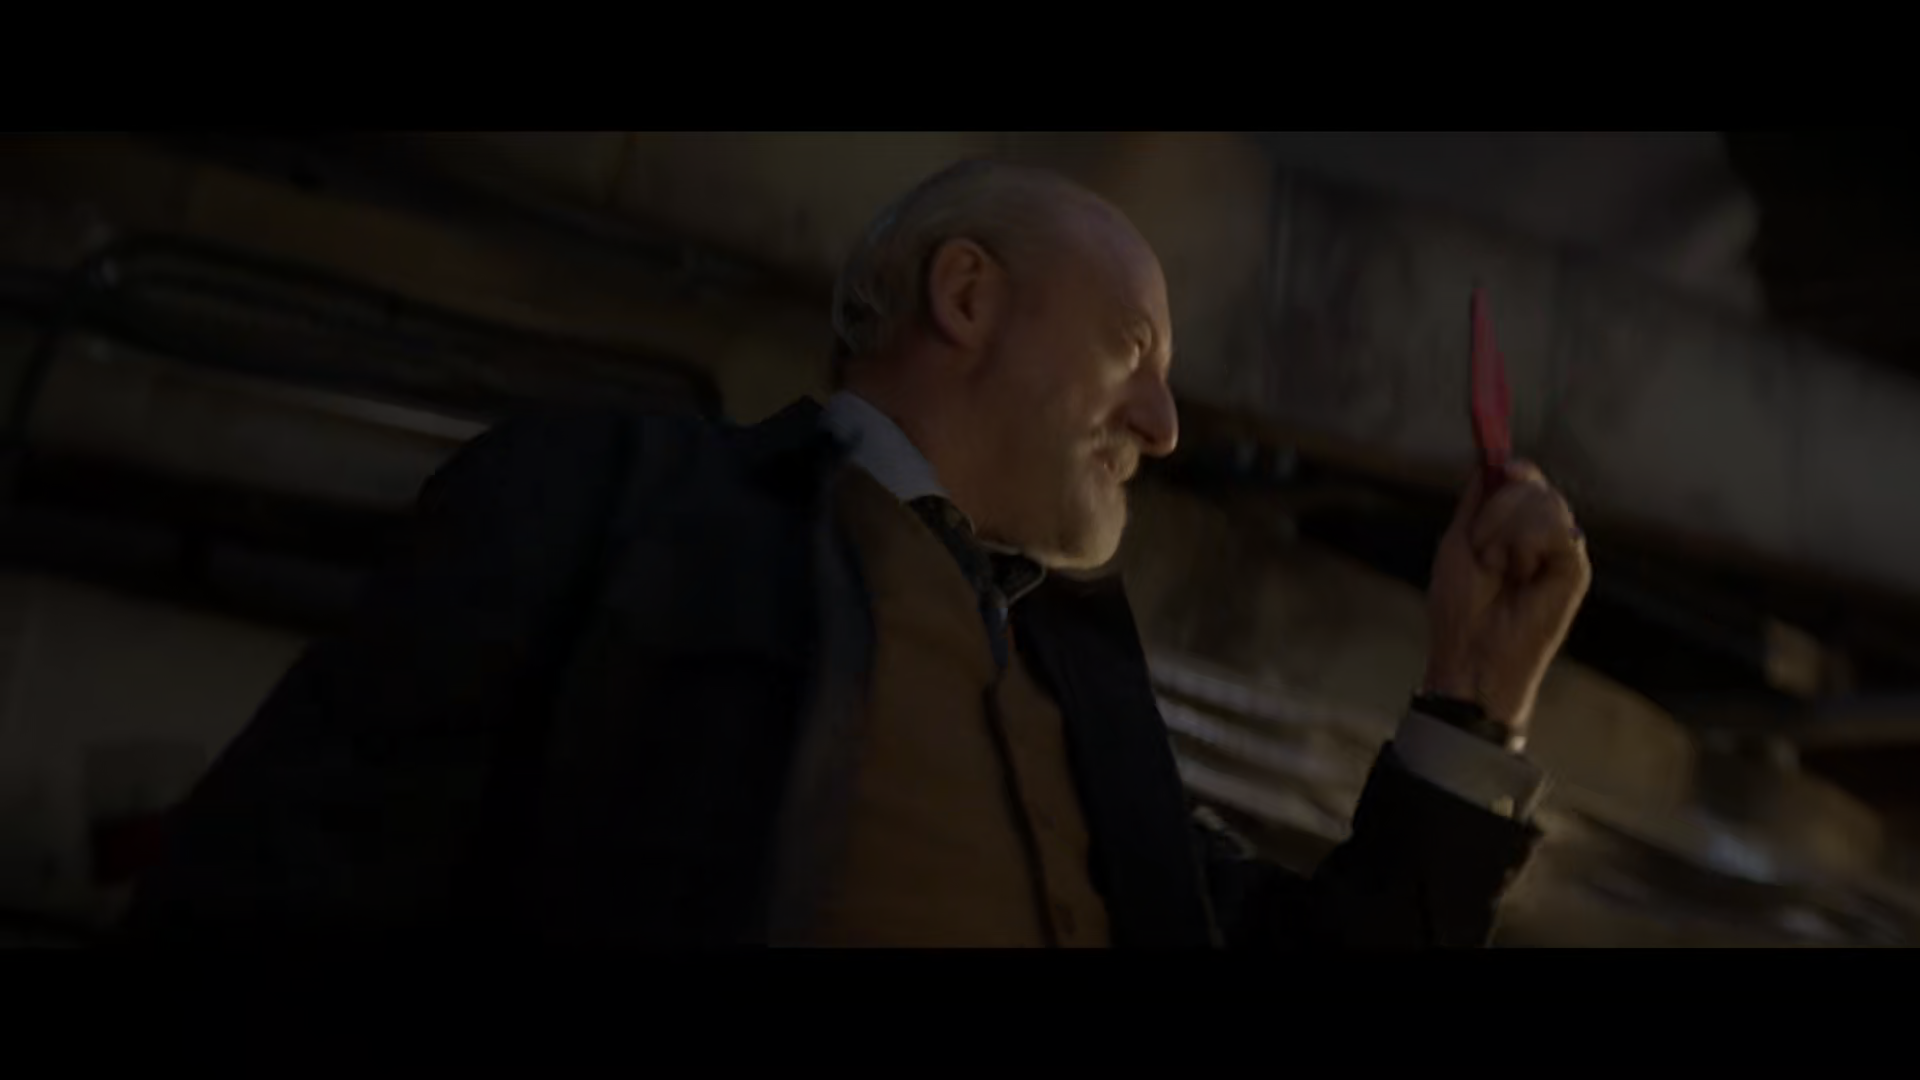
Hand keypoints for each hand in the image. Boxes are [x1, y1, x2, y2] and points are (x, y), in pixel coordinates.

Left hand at [1422, 462, 1591, 736]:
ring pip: (1544, 502)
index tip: (1504, 469)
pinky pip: (1556, 528)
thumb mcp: (1459, 541)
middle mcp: (1543, 534)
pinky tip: (1521, 576)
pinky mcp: (1576, 568)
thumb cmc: (1460, 605)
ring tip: (1501, 571)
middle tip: (1484, 556)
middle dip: (1494, 514)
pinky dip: (1526, 546)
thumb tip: (1491, 461)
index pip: (1525, 479)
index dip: (1515, 471)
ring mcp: (1561, 550)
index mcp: (1514, 526)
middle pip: (1532, 485)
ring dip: (1506, 534)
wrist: (1471, 652)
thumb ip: (1476, 500)